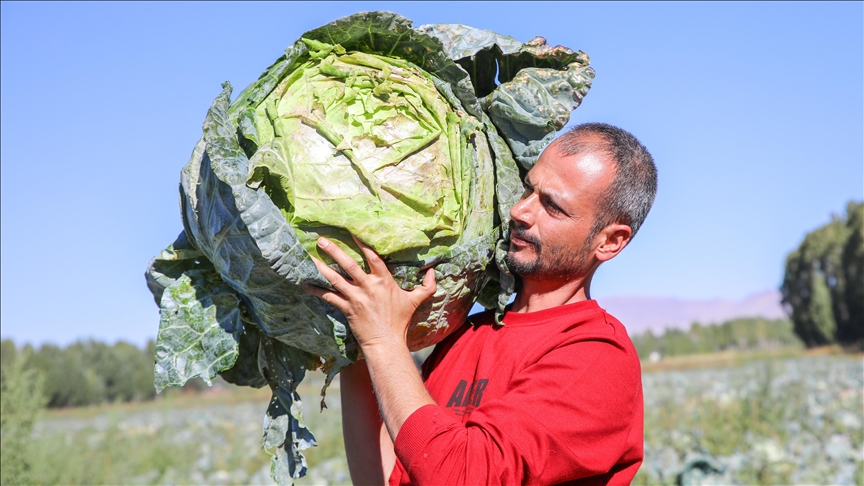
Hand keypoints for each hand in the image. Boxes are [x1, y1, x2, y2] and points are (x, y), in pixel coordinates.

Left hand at [303, 236, 436, 350]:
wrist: (386, 342)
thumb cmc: (400, 321)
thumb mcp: (416, 301)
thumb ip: (426, 286)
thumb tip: (433, 271)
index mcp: (384, 281)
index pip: (373, 257)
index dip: (363, 244)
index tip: (352, 231)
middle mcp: (368, 286)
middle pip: (349, 265)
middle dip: (334, 251)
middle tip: (322, 239)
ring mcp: (356, 298)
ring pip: (335, 279)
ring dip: (321, 267)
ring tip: (308, 256)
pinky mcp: (347, 309)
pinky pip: (329, 297)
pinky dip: (316, 290)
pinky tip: (304, 284)